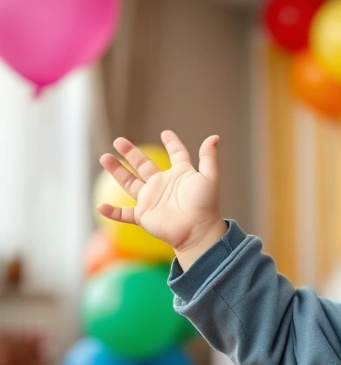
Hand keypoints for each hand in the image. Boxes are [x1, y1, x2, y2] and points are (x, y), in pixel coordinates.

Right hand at [97, 131, 225, 262]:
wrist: (197, 231)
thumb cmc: (205, 204)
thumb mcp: (209, 177)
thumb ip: (209, 157)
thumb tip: (215, 137)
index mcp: (180, 175)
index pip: (176, 155)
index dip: (172, 144)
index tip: (166, 133)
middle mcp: (163, 185)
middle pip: (144, 165)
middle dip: (131, 153)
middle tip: (118, 141)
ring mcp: (151, 200)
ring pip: (129, 183)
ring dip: (117, 171)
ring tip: (104, 157)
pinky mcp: (144, 216)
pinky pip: (124, 214)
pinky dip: (112, 212)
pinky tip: (101, 206)